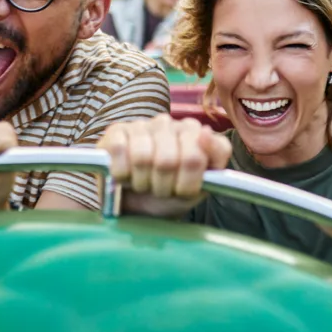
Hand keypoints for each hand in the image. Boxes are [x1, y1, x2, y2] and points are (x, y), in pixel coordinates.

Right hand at [99, 115, 231, 215]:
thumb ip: (214, 157)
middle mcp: (171, 123)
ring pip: (142, 157)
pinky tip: (124, 176)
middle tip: (160, 190)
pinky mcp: (116, 130)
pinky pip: (120, 151)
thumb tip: (205, 131)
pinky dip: (121, 174)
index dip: (189, 181)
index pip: (198, 154)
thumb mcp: (198, 186)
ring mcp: (143, 124)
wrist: (134, 207)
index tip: (182, 190)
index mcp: (196, 134)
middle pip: (168, 160)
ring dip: (141, 182)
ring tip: (143, 184)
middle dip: (163, 186)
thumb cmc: (169, 196)